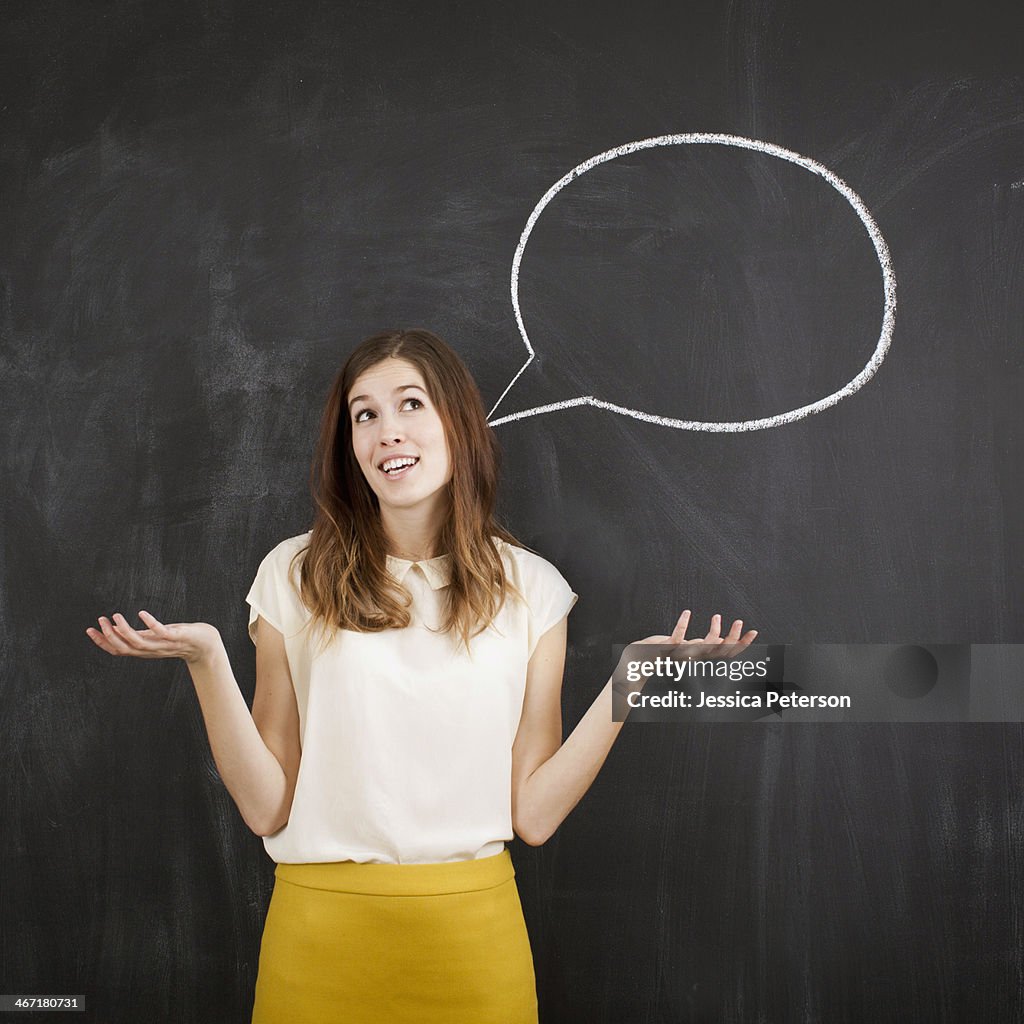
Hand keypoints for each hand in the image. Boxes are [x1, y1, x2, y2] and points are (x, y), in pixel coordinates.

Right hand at [86, 611, 221, 665]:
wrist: (204, 644)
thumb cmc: (178, 638)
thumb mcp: (153, 637)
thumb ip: (136, 635)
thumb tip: (115, 629)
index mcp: (144, 650)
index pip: (117, 650)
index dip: (102, 642)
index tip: (89, 630)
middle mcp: (151, 650)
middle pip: (124, 648)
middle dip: (109, 636)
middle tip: (100, 620)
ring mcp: (163, 644)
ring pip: (138, 642)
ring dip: (125, 630)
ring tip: (115, 616)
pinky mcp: (175, 637)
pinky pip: (161, 632)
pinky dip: (150, 624)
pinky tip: (141, 613)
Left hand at [631, 610, 757, 660]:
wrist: (641, 661)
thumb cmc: (666, 653)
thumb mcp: (690, 648)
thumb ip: (704, 644)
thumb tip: (722, 638)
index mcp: (700, 657)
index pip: (726, 652)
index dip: (741, 644)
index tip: (754, 632)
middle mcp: (693, 658)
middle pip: (719, 651)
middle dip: (733, 638)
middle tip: (740, 622)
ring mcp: (681, 654)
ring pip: (702, 647)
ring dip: (712, 632)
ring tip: (717, 615)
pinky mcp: (667, 648)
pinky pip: (677, 638)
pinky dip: (682, 625)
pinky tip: (687, 613)